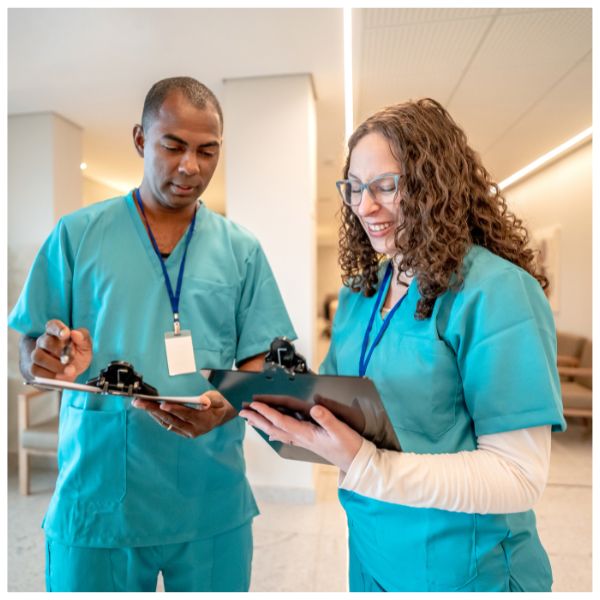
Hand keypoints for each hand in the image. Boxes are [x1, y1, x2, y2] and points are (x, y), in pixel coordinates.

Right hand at [22, 319, 92, 381]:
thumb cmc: (78, 355)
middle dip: (60, 351)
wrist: (71, 372)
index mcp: (57, 332)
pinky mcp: (34, 367)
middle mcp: (44, 341)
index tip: (66, 334)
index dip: (58, 329)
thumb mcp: (86, 347)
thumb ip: (83, 338)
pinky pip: (36, 370)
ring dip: (55, 365)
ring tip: (69, 370)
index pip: (53, 325)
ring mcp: (37, 354)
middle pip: (46, 342)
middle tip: (70, 359)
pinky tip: (60, 376)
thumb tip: (75, 333)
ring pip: (39, 356)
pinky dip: (49, 374)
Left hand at [131, 390, 234, 437]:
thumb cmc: (218, 404)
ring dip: (152, 413)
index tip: (162, 403)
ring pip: (167, 422)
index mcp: (204, 421)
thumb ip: (211, 400)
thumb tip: (203, 401)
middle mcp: (194, 430)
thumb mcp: (218, 399)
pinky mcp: (182, 432)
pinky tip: (149, 409)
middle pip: (172, 419)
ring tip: (140, 404)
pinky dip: (158, 417)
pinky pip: (167, 425)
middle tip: (140, 402)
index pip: (186, 414)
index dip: (174, 409)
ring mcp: (187, 432)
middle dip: (154, 409)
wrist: (221, 415)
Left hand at [240, 400, 362, 471]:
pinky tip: (270, 434)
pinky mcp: (307, 441)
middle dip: (257, 419)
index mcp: (306, 434)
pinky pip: (285, 436)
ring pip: (277, 432)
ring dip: (262, 425)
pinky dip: (274, 432)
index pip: (281, 421)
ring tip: (250, 420)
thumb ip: (327, 419)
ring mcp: (303, 441)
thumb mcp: (340, 430)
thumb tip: (314, 408)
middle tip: (242, 412)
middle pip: (273, 428)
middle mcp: (301, 438)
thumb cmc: (348, 446)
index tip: (254, 405)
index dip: (267, 412)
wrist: (355, 462)